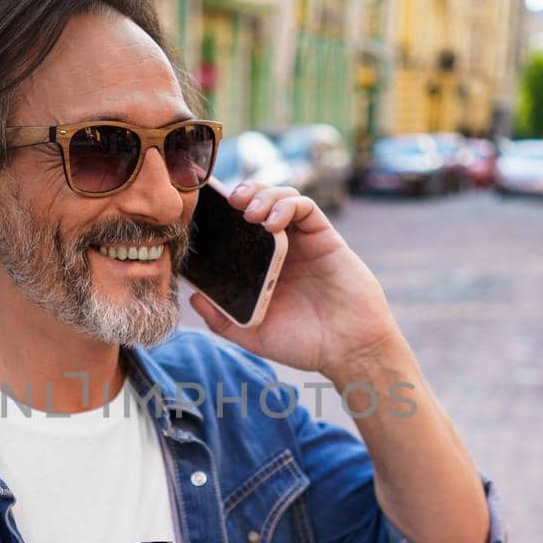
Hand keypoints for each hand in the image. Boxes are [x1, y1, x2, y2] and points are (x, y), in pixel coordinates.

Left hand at [192, 182, 400, 375]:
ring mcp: (305, 241)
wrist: (348, 350)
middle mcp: (283, 249)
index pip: (240, 228)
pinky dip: (287, 205)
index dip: (223, 213)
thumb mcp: (254, 335)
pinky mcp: (326, 237)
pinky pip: (307, 207)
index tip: (206, 212)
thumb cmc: (304, 344)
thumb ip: (222, 320)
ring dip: (263, 195)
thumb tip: (194, 297)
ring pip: (283, 197)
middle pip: (260, 202)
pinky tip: (273, 222)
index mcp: (263, 266)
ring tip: (249, 213)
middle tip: (229, 201)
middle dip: (243, 192)